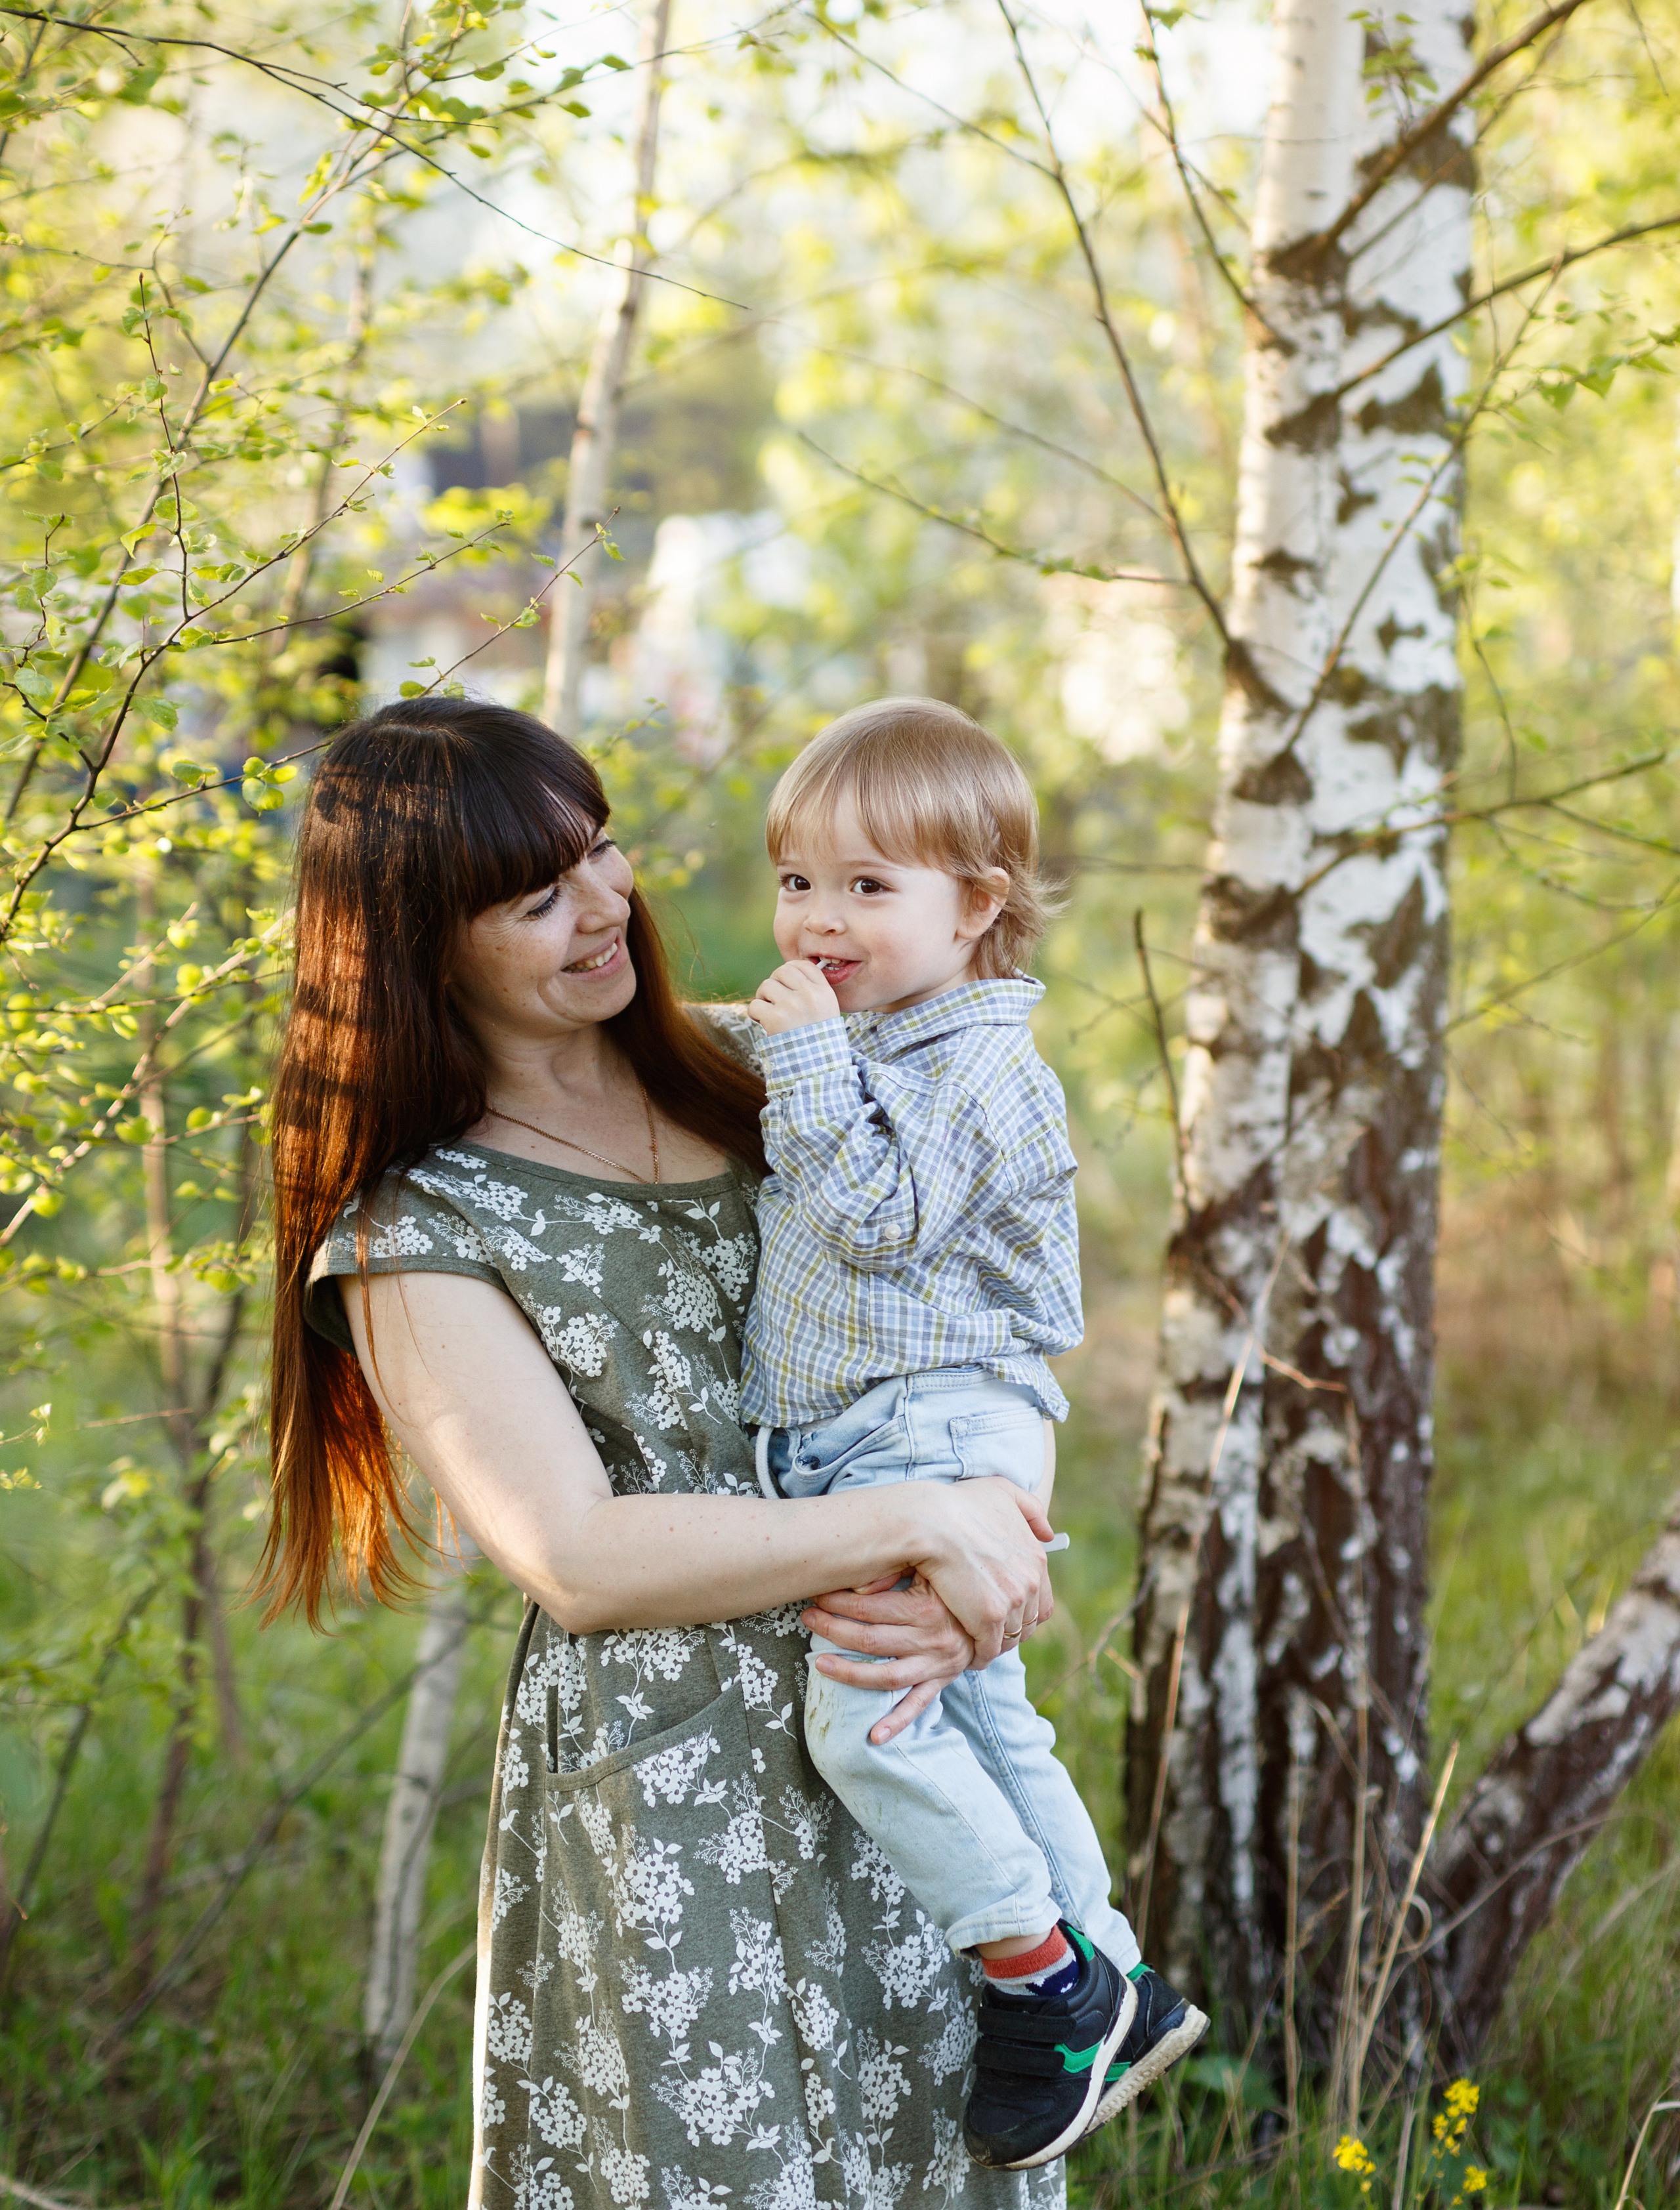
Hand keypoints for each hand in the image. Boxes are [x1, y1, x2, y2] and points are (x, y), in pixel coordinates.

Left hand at [749, 958, 840, 1034]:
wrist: (816, 1069)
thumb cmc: (818, 1041)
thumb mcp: (826, 1012)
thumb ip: (812, 992)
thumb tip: (787, 974)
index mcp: (824, 993)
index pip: (803, 965)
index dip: (790, 970)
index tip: (785, 983)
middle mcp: (809, 996)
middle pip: (782, 971)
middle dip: (774, 983)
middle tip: (774, 1000)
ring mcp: (791, 1006)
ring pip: (766, 986)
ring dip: (763, 999)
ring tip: (770, 1014)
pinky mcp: (775, 1019)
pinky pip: (755, 1005)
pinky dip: (755, 1015)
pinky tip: (764, 1024)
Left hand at [802, 1573, 976, 1742]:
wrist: (992, 1611)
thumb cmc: (952, 1584)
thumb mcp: (930, 1570)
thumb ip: (895, 1572)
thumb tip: (858, 1585)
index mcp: (926, 1607)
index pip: (869, 1608)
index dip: (838, 1601)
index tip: (817, 1594)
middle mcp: (931, 1639)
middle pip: (870, 1641)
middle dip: (832, 1629)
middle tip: (808, 1618)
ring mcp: (936, 1665)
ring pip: (885, 1676)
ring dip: (849, 1673)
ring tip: (819, 1663)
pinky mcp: (940, 1681)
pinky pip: (916, 1706)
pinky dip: (896, 1723)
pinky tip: (874, 1736)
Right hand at [905, 1477, 1054, 1667]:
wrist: (931, 1522)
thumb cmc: (960, 1503)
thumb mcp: (1003, 1492)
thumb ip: (1031, 1509)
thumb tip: (1048, 1534)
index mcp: (1037, 1558)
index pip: (1043, 1602)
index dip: (1024, 1612)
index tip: (1005, 1615)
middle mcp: (1031, 1581)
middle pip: (1027, 1623)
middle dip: (1010, 1630)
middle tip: (990, 1635)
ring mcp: (1012, 1601)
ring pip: (1009, 1637)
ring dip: (995, 1644)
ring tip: (978, 1646)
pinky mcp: (989, 1618)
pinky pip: (989, 1649)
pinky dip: (980, 1655)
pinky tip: (969, 1655)